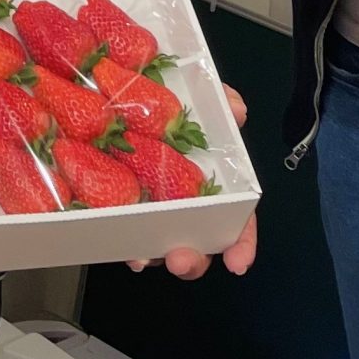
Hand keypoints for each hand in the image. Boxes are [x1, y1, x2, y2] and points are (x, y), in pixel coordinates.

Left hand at [126, 84, 256, 278]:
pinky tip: (125, 248)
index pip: (236, 220)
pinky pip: (129, 235)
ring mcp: (155, 211)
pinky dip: (128, 246)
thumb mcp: (199, 96)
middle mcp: (186, 204)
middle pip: (198, 244)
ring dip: (155, 257)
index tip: (238, 263)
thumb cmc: (168, 104)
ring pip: (162, 247)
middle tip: (180, 260)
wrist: (117, 94)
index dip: (241, 243)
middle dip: (192, 260)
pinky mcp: (125, 210)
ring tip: (143, 258)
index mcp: (212, 183)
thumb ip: (221, 101)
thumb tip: (237, 110)